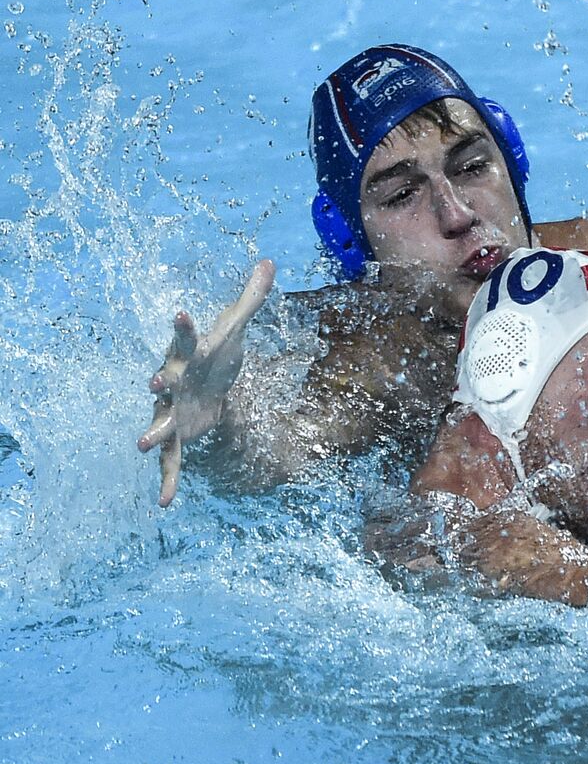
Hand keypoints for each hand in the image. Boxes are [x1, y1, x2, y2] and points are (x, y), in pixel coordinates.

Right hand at [137, 260, 275, 506]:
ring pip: (160, 422)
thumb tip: (270, 260)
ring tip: (141, 443)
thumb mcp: (236, 328)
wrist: (208, 388)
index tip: (181, 313)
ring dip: (153, 432)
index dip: (185, 327)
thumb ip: (252, 297)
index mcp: (189, 356)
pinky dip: (168, 480)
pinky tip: (165, 502)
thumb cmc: (217, 355)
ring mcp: (172, 410)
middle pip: (165, 380)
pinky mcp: (178, 437)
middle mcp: (174, 382)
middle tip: (153, 381)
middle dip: (159, 381)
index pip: (187, 337)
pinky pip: (171, 461)